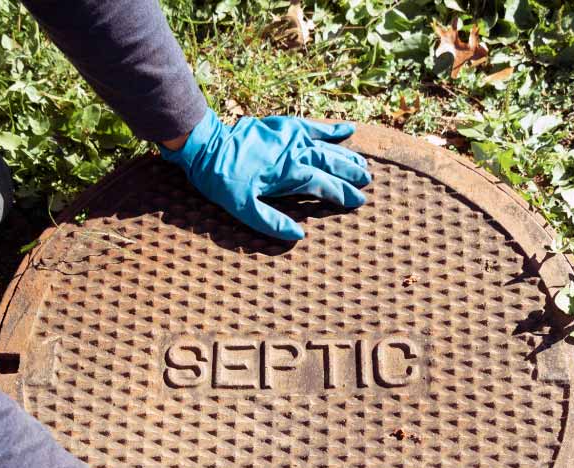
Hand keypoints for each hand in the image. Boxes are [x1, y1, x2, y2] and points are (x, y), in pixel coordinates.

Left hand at [160, 109, 371, 240]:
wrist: (206, 145)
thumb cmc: (223, 180)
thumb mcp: (242, 208)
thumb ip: (271, 222)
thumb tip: (298, 235)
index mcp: (290, 174)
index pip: (325, 185)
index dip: (343, 194)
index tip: (359, 201)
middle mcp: (296, 153)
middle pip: (332, 163)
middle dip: (351, 173)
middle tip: (367, 182)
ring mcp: (291, 137)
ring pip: (327, 146)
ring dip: (346, 155)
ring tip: (362, 164)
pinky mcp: (284, 125)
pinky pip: (313, 125)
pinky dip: (331, 128)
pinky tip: (349, 129)